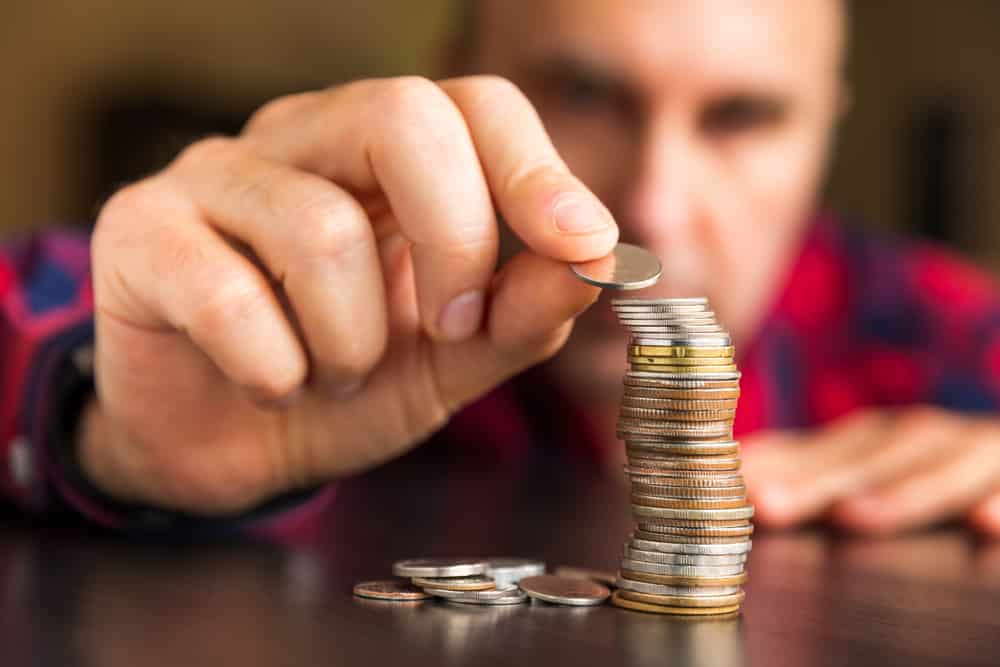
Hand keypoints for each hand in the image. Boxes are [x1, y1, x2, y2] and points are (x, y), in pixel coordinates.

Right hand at [84, 76, 618, 513]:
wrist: (222, 443)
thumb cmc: (339, 383)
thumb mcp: (450, 361)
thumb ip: (519, 313)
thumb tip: (596, 261)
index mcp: (384, 158)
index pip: (474, 106)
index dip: (534, 170)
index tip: (581, 244)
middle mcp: (300, 141)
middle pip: (402, 119)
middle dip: (454, 244)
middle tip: (447, 330)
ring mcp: (214, 176)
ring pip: (320, 228)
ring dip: (352, 341)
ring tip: (336, 375)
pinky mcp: (141, 230)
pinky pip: (227, 295)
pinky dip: (274, 368)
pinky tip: (271, 383)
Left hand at [742, 406, 999, 536]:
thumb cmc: (937, 465)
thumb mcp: (873, 463)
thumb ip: (811, 469)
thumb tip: (734, 470)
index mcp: (874, 438)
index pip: (814, 450)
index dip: (768, 464)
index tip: (722, 484)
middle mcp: (918, 437)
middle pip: (864, 460)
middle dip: (814, 482)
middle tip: (766, 505)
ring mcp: (972, 451)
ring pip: (936, 468)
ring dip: (896, 492)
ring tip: (852, 517)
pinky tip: (985, 523)